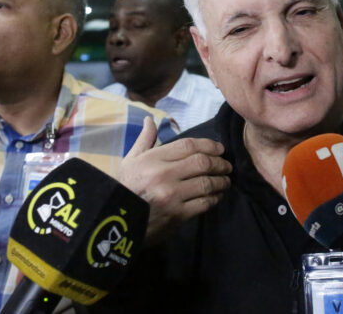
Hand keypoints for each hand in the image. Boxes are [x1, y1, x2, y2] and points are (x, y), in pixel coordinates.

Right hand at [118, 117, 231, 245]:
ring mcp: (172, 195)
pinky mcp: (178, 215)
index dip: (209, 145)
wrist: (115, 223)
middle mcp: (163, 175)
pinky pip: (205, 203)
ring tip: (226, 181)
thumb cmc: (125, 188)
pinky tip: (218, 195)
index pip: (189, 145)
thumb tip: (150, 119)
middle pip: (203, 163)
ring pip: (207, 183)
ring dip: (222, 181)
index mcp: (153, 159)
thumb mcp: (130, 161)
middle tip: (227, 166)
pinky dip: (215, 198)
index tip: (220, 149)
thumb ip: (145, 140)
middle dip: (220, 163)